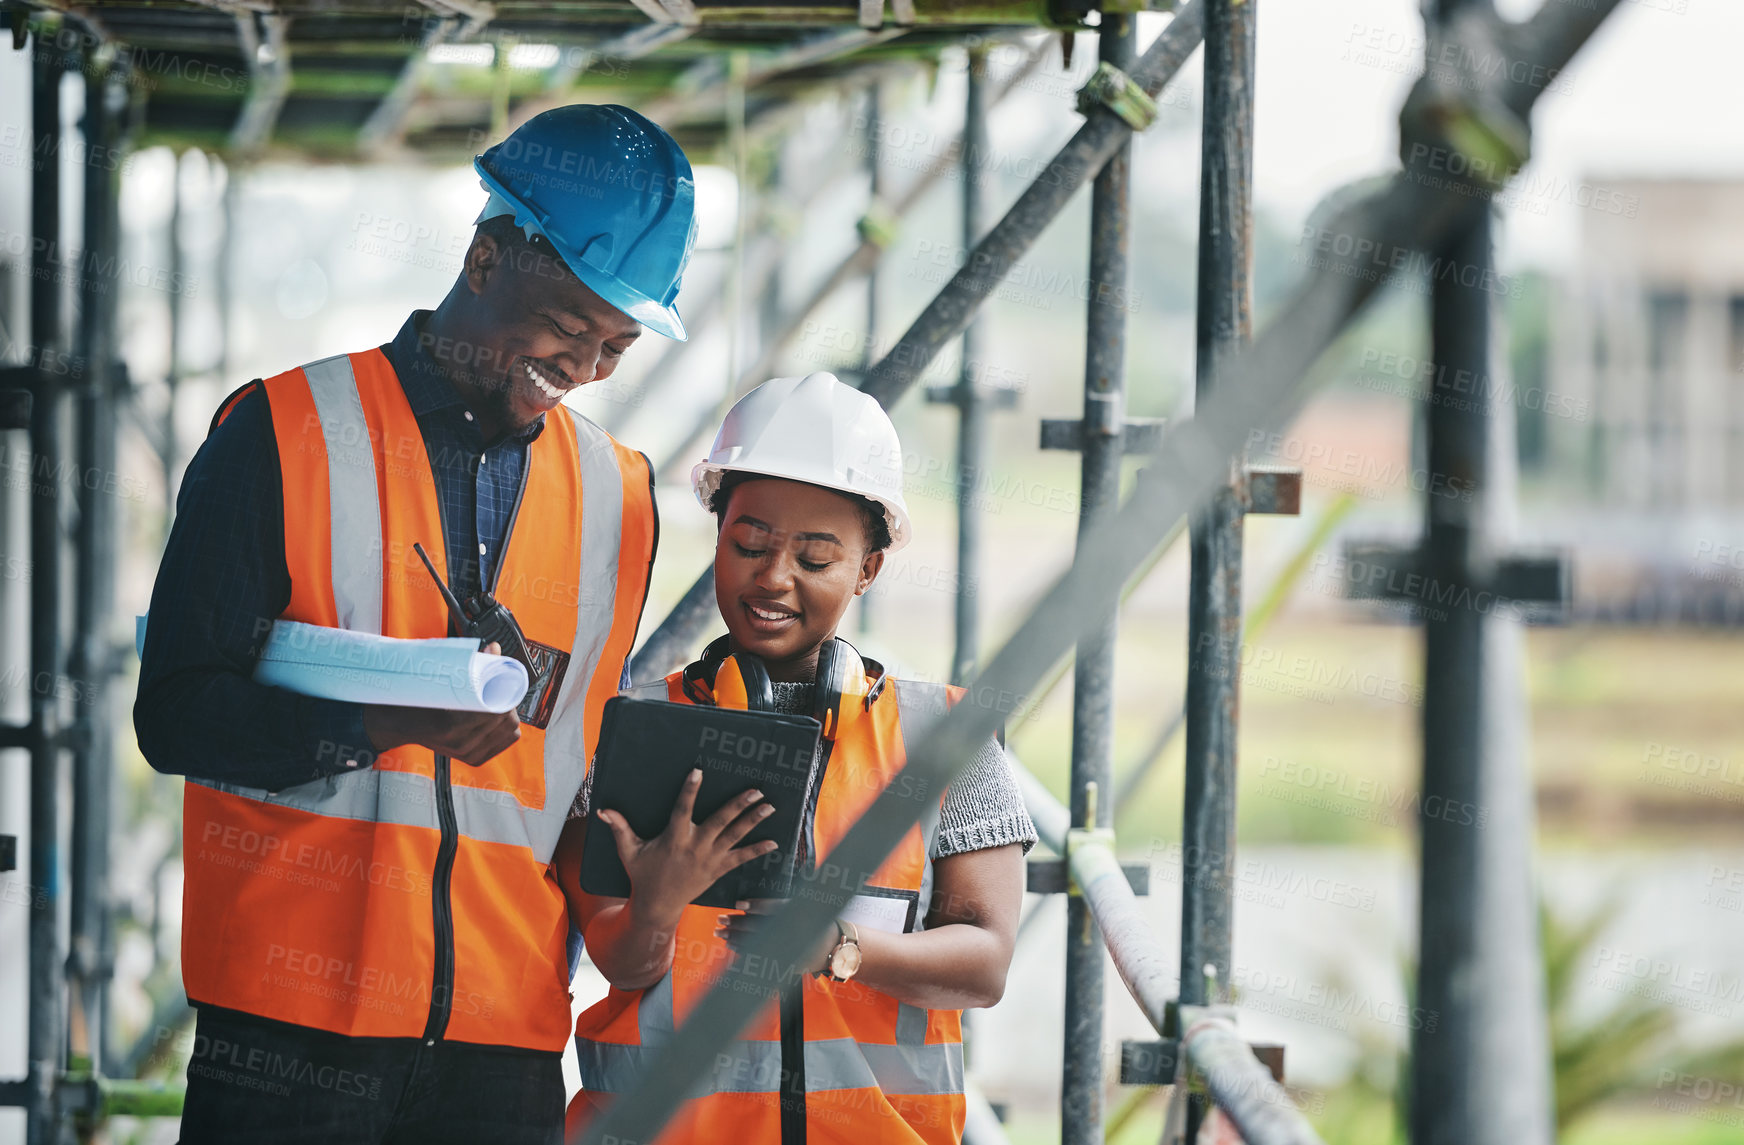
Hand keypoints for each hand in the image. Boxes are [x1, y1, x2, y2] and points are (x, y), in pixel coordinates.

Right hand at [363, 645, 520, 766]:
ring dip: (509, 714)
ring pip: (509, 732)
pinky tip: (498, 718)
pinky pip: (504, 742)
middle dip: (509, 701)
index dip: (505, 692)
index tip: (504, 679)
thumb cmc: (415, 698)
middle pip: (506, 720)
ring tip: (500, 700)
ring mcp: (467, 753)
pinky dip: (506, 728)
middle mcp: (459, 742)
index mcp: (449, 723)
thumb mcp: (437, 677)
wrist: (399, 723)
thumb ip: (469, 663)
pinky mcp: (474, 759)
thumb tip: (493, 649)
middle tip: (503, 687)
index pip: (495, 709)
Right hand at [597, 770, 777, 924]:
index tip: (698, 771)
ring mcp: (709, 860)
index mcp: (674, 839)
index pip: (683, 810)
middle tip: (756, 790)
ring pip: (735, 837)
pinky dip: (757, 851)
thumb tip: (602, 810)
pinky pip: (740, 859)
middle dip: (739, 806)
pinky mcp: (718, 870)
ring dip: (753, 821)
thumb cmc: (642, 875)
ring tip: (769, 806)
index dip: (690, 790)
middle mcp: (695, 847)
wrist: (658, 906)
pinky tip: (774, 842)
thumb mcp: (629, 852)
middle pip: (720, 822)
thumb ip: (619, 828)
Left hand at [715, 904, 836, 974]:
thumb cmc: (819, 923)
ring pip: (757, 942)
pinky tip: (733, 947)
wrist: (837, 947)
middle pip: (759, 926)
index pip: (772, 908)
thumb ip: (783, 906)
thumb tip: (750, 905)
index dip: (754, 905)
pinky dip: (745, 952)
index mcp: (799, 913)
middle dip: (737, 923)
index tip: (738, 904)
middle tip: (720, 919)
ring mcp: (790, 948)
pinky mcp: (787, 963)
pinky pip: (761, 958)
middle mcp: (792, 930)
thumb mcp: (806, 907)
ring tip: (721, 933)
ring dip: (736, 938)